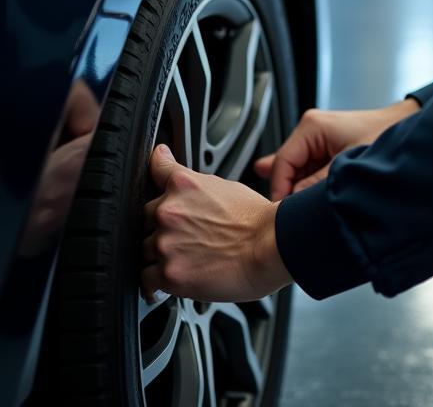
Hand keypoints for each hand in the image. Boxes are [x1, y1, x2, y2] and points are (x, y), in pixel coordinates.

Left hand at [141, 145, 291, 303]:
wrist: (271, 246)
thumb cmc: (257, 220)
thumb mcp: (228, 186)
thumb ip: (198, 187)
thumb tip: (189, 190)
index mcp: (184, 185)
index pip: (155, 169)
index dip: (154, 171)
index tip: (154, 169)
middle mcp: (169, 211)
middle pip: (145, 218)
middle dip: (162, 225)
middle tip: (186, 233)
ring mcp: (165, 243)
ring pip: (145, 249)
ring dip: (161, 253)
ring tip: (187, 257)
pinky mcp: (169, 274)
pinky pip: (147, 279)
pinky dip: (156, 281)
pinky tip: (170, 279)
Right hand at [254, 99, 419, 200]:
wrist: (405, 126)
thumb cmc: (384, 135)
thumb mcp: (347, 166)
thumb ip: (316, 185)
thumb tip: (292, 205)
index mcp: (311, 127)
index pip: (281, 163)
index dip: (279, 190)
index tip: (284, 213)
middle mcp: (311, 130)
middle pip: (286, 168)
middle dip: (290, 191)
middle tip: (296, 216)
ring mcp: (318, 139)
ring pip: (296, 172)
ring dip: (302, 190)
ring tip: (312, 207)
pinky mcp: (326, 148)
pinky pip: (309, 170)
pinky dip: (310, 185)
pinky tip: (314, 200)